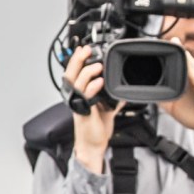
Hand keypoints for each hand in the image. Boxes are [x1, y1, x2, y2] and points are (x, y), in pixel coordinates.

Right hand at [64, 45, 123, 173]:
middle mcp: (76, 97)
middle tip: (86, 50)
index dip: (77, 60)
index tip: (84, 48)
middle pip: (70, 74)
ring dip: (86, 72)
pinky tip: (100, 82)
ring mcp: (79, 104)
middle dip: (77, 60)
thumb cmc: (97, 128)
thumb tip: (123, 90)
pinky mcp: (84, 112)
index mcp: (79, 94)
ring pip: (76, 83)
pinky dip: (92, 87)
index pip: (74, 73)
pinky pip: (86, 97)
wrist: (94, 145)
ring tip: (97, 65)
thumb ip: (112, 98)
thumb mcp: (106, 109)